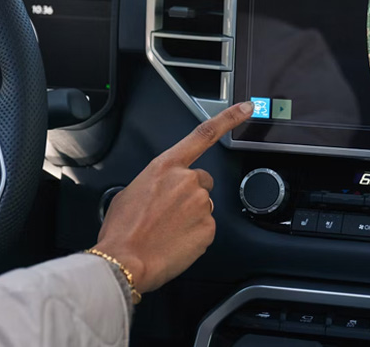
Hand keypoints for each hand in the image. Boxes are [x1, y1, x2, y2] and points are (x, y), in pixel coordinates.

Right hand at [92, 101, 253, 292]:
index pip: (203, 134)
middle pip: (202, 182)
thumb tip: (161, 191)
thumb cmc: (122, 230)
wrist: (124, 261)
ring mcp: (201, 204)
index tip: (247, 108)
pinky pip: (205, 228)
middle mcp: (187, 180)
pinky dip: (194, 236)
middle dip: (191, 195)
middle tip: (169, 214)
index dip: (229, 118)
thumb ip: (155, 183)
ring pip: (204, 207)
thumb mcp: (130, 192)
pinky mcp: (209, 228)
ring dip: (191, 216)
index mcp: (166, 166)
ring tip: (167, 231)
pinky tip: (175, 242)